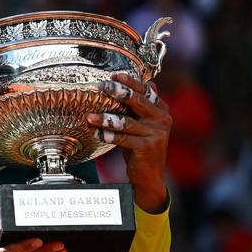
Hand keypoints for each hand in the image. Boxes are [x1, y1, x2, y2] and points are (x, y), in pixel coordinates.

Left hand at [87, 73, 171, 212]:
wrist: (149, 175)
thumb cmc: (141, 146)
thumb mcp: (144, 124)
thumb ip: (143, 105)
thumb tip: (148, 81)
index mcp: (161, 110)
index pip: (145, 91)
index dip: (130, 82)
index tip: (114, 76)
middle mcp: (162, 119)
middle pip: (138, 102)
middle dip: (119, 92)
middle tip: (102, 86)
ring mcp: (156, 134)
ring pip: (126, 122)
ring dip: (106, 118)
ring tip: (90, 116)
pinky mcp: (147, 147)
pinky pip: (123, 139)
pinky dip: (107, 135)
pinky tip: (96, 132)